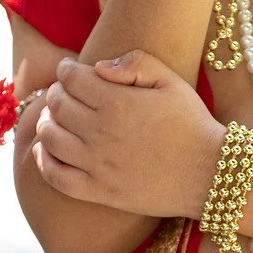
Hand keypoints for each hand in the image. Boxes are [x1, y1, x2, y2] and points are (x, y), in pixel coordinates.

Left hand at [32, 51, 223, 217]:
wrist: (210, 174)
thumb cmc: (192, 123)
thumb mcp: (171, 81)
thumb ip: (136, 62)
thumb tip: (98, 67)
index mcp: (117, 102)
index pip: (71, 78)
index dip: (66, 70)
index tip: (70, 70)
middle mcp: (101, 132)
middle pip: (58, 104)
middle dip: (57, 93)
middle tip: (63, 93)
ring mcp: (97, 164)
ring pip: (50, 137)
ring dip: (45, 122)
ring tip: (52, 118)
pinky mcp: (99, 191)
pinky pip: (56, 176)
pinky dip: (43, 160)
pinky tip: (44, 150)